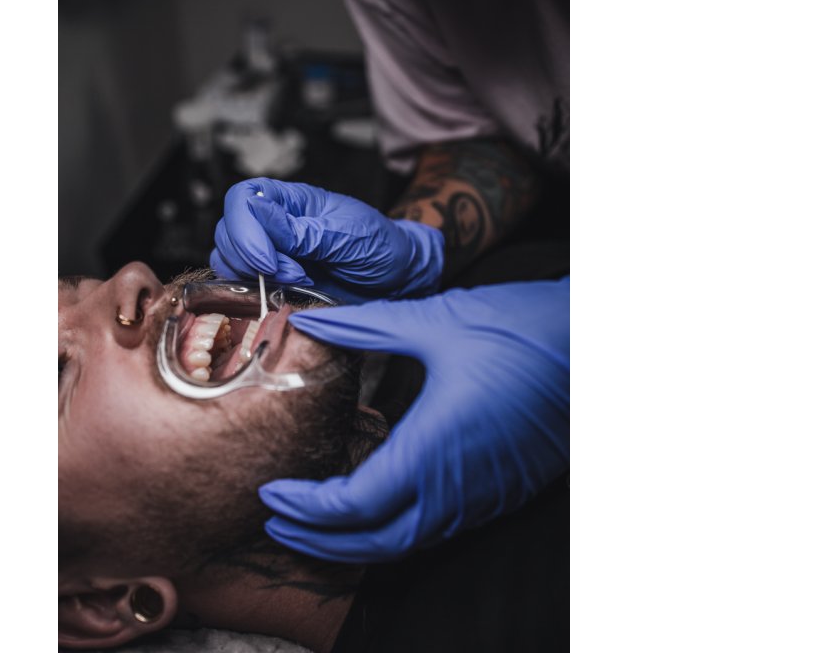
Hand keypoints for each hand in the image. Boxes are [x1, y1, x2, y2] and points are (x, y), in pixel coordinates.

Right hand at [210, 178, 443, 302]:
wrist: (397, 280)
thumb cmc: (379, 247)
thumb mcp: (345, 234)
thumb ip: (299, 228)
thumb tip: (255, 207)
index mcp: (291, 201)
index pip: (243, 198)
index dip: (245, 229)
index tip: (269, 259)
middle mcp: (274, 224)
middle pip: (228, 230)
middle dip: (251, 258)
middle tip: (292, 274)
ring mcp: (271, 253)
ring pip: (227, 258)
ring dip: (252, 276)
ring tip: (295, 282)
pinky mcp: (273, 280)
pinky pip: (240, 283)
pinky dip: (252, 292)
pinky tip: (285, 294)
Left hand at [258, 278, 569, 562]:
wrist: (592, 340)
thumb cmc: (515, 329)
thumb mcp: (431, 322)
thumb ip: (362, 327)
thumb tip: (308, 321)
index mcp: (432, 449)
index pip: (353, 506)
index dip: (305, 509)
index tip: (271, 493)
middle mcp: (457, 488)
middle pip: (376, 543)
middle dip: (319, 541)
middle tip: (278, 523)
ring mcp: (485, 496)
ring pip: (410, 543)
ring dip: (357, 540)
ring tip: (317, 521)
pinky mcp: (504, 491)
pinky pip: (440, 529)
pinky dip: (396, 529)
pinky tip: (378, 505)